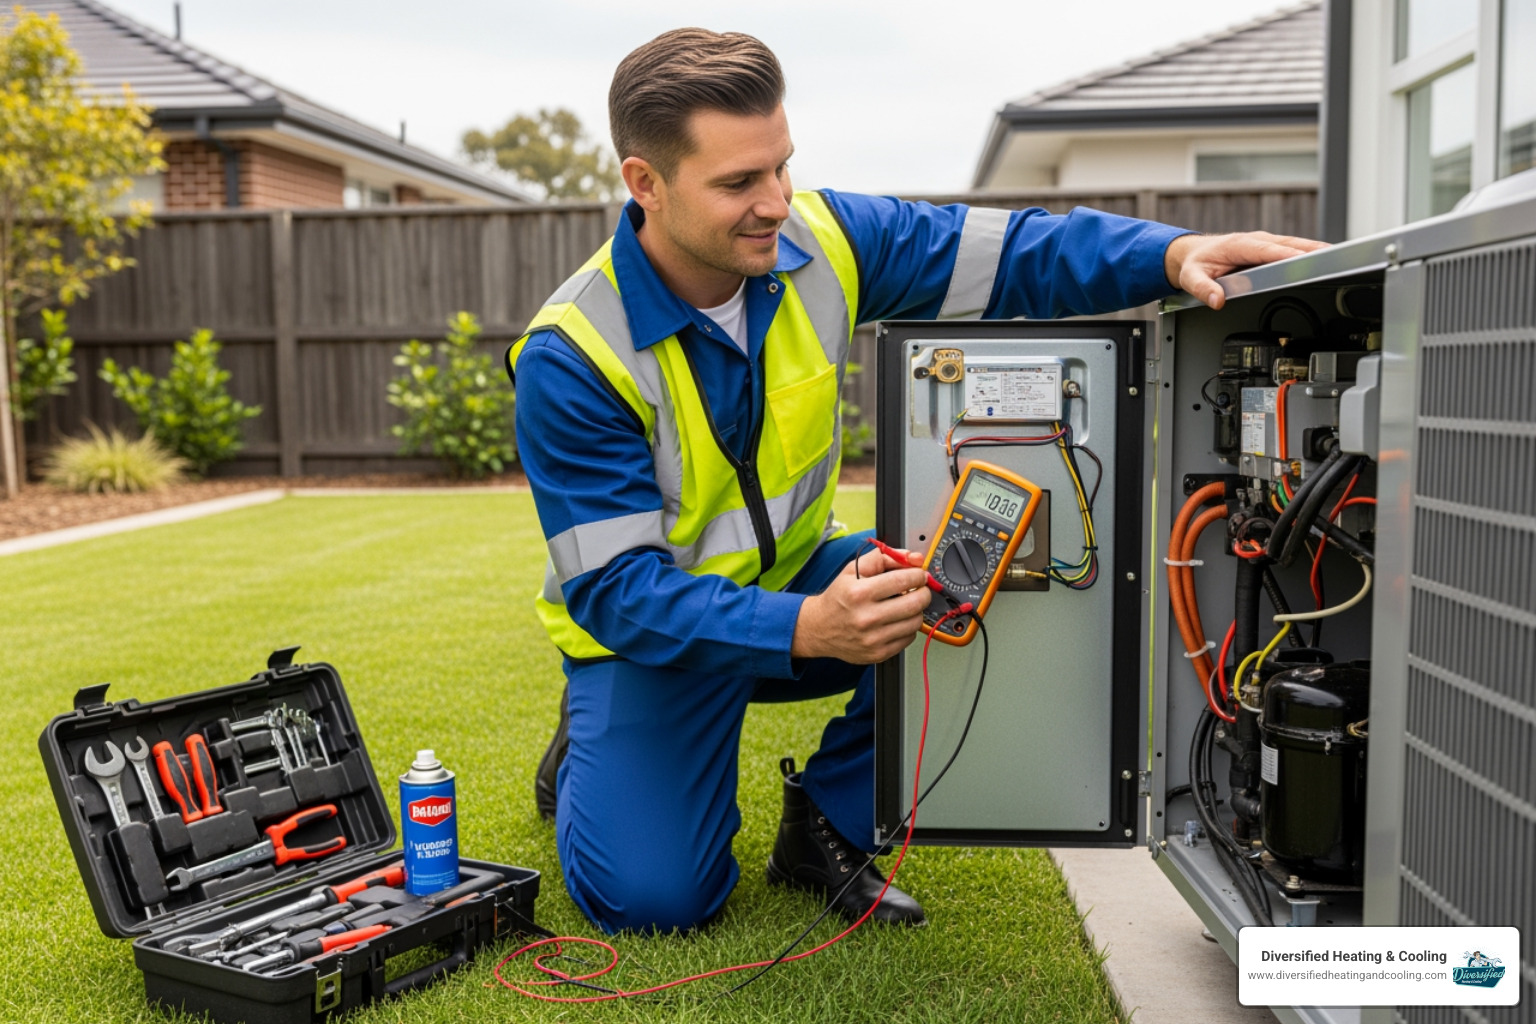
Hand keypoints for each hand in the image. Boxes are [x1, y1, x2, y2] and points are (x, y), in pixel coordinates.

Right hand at [791, 547, 930, 663]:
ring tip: (905, 604)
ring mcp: (873, 639)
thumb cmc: (838, 597)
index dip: (918, 574)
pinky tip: (896, 620)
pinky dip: (908, 627)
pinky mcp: (879, 653)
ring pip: (916, 621)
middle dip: (923, 592)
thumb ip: (884, 557)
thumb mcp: (853, 569)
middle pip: (916, 603)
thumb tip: (913, 558)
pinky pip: (909, 638)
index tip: (918, 574)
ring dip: (916, 610)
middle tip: (918, 588)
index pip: (904, 580)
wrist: (819, 628)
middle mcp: (866, 617)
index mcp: (859, 593)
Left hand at [1164, 232, 1328, 309]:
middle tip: (1335, 259)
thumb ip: (1203, 289)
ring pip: (1295, 245)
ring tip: (1339, 258)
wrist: (1192, 253)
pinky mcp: (1270, 248)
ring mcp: (1265, 243)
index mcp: (1240, 245)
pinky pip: (1293, 249)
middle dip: (1311, 251)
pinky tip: (1324, 261)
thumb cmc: (1195, 264)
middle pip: (1290, 245)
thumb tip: (1217, 300)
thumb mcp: (1192, 278)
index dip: (1287, 256)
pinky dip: (1309, 254)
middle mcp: (1256, 241)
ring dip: (1316, 251)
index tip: (1304, 262)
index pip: (1268, 250)